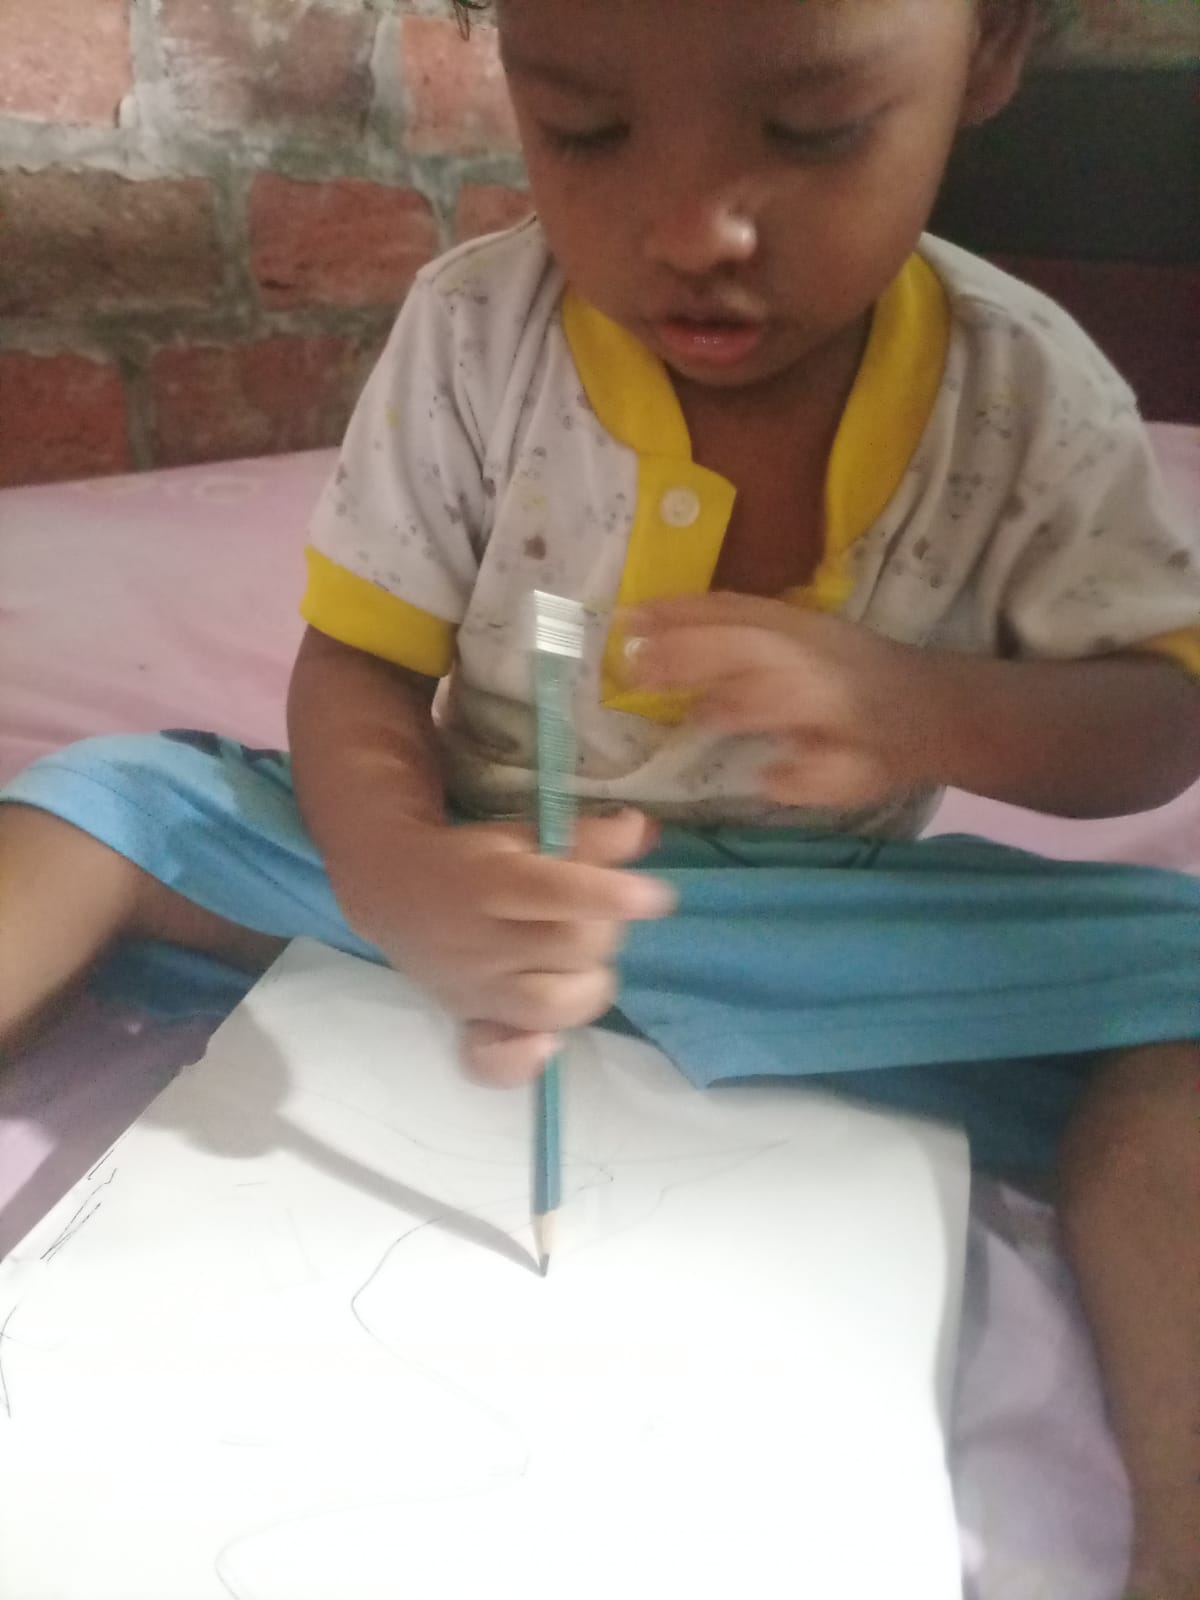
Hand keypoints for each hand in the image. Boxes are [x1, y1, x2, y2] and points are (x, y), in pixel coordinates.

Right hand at [327, 808, 674, 1085]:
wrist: (392, 891)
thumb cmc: (473, 860)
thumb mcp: (522, 837)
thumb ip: (585, 839)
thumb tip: (644, 830)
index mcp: (488, 882)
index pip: (555, 893)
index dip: (611, 896)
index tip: (656, 897)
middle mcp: (477, 940)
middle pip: (567, 949)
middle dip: (604, 931)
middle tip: (600, 919)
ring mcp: (471, 989)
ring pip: (549, 1006)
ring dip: (586, 986)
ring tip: (583, 966)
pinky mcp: (466, 1021)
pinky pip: (492, 1061)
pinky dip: (524, 1060)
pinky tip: (547, 1044)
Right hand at [621, 592, 938, 807]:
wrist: (936, 702)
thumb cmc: (886, 752)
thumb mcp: (857, 782)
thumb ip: (810, 780)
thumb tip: (762, 775)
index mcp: (830, 698)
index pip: (769, 696)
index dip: (723, 703)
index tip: (677, 716)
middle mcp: (813, 652)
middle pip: (742, 643)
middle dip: (683, 649)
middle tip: (626, 660)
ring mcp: (804, 625)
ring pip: (738, 614)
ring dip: (680, 615)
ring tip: (626, 621)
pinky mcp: (797, 614)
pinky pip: (741, 602)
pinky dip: (696, 602)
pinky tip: (659, 607)